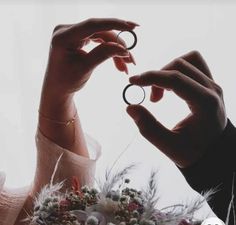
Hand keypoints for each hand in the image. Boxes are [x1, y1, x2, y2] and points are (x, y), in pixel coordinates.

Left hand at [42, 18, 137, 94]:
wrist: (58, 88)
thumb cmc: (67, 81)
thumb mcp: (85, 68)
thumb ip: (103, 54)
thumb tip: (123, 48)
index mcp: (63, 37)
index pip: (92, 25)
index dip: (114, 24)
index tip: (132, 27)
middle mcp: (67, 30)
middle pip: (100, 32)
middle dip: (117, 46)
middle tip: (131, 60)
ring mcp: (73, 33)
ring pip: (102, 37)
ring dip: (115, 51)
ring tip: (126, 66)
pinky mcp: (78, 38)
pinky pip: (99, 40)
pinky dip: (109, 51)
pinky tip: (118, 63)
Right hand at [126, 51, 226, 167]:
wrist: (215, 151)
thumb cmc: (194, 152)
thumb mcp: (170, 146)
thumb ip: (149, 128)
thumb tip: (130, 107)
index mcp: (205, 104)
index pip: (176, 79)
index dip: (152, 77)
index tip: (132, 82)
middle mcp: (212, 90)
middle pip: (180, 65)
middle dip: (158, 77)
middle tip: (152, 100)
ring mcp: (213, 84)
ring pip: (188, 60)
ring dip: (168, 70)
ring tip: (161, 91)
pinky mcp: (210, 84)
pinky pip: (193, 65)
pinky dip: (177, 69)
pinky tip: (170, 85)